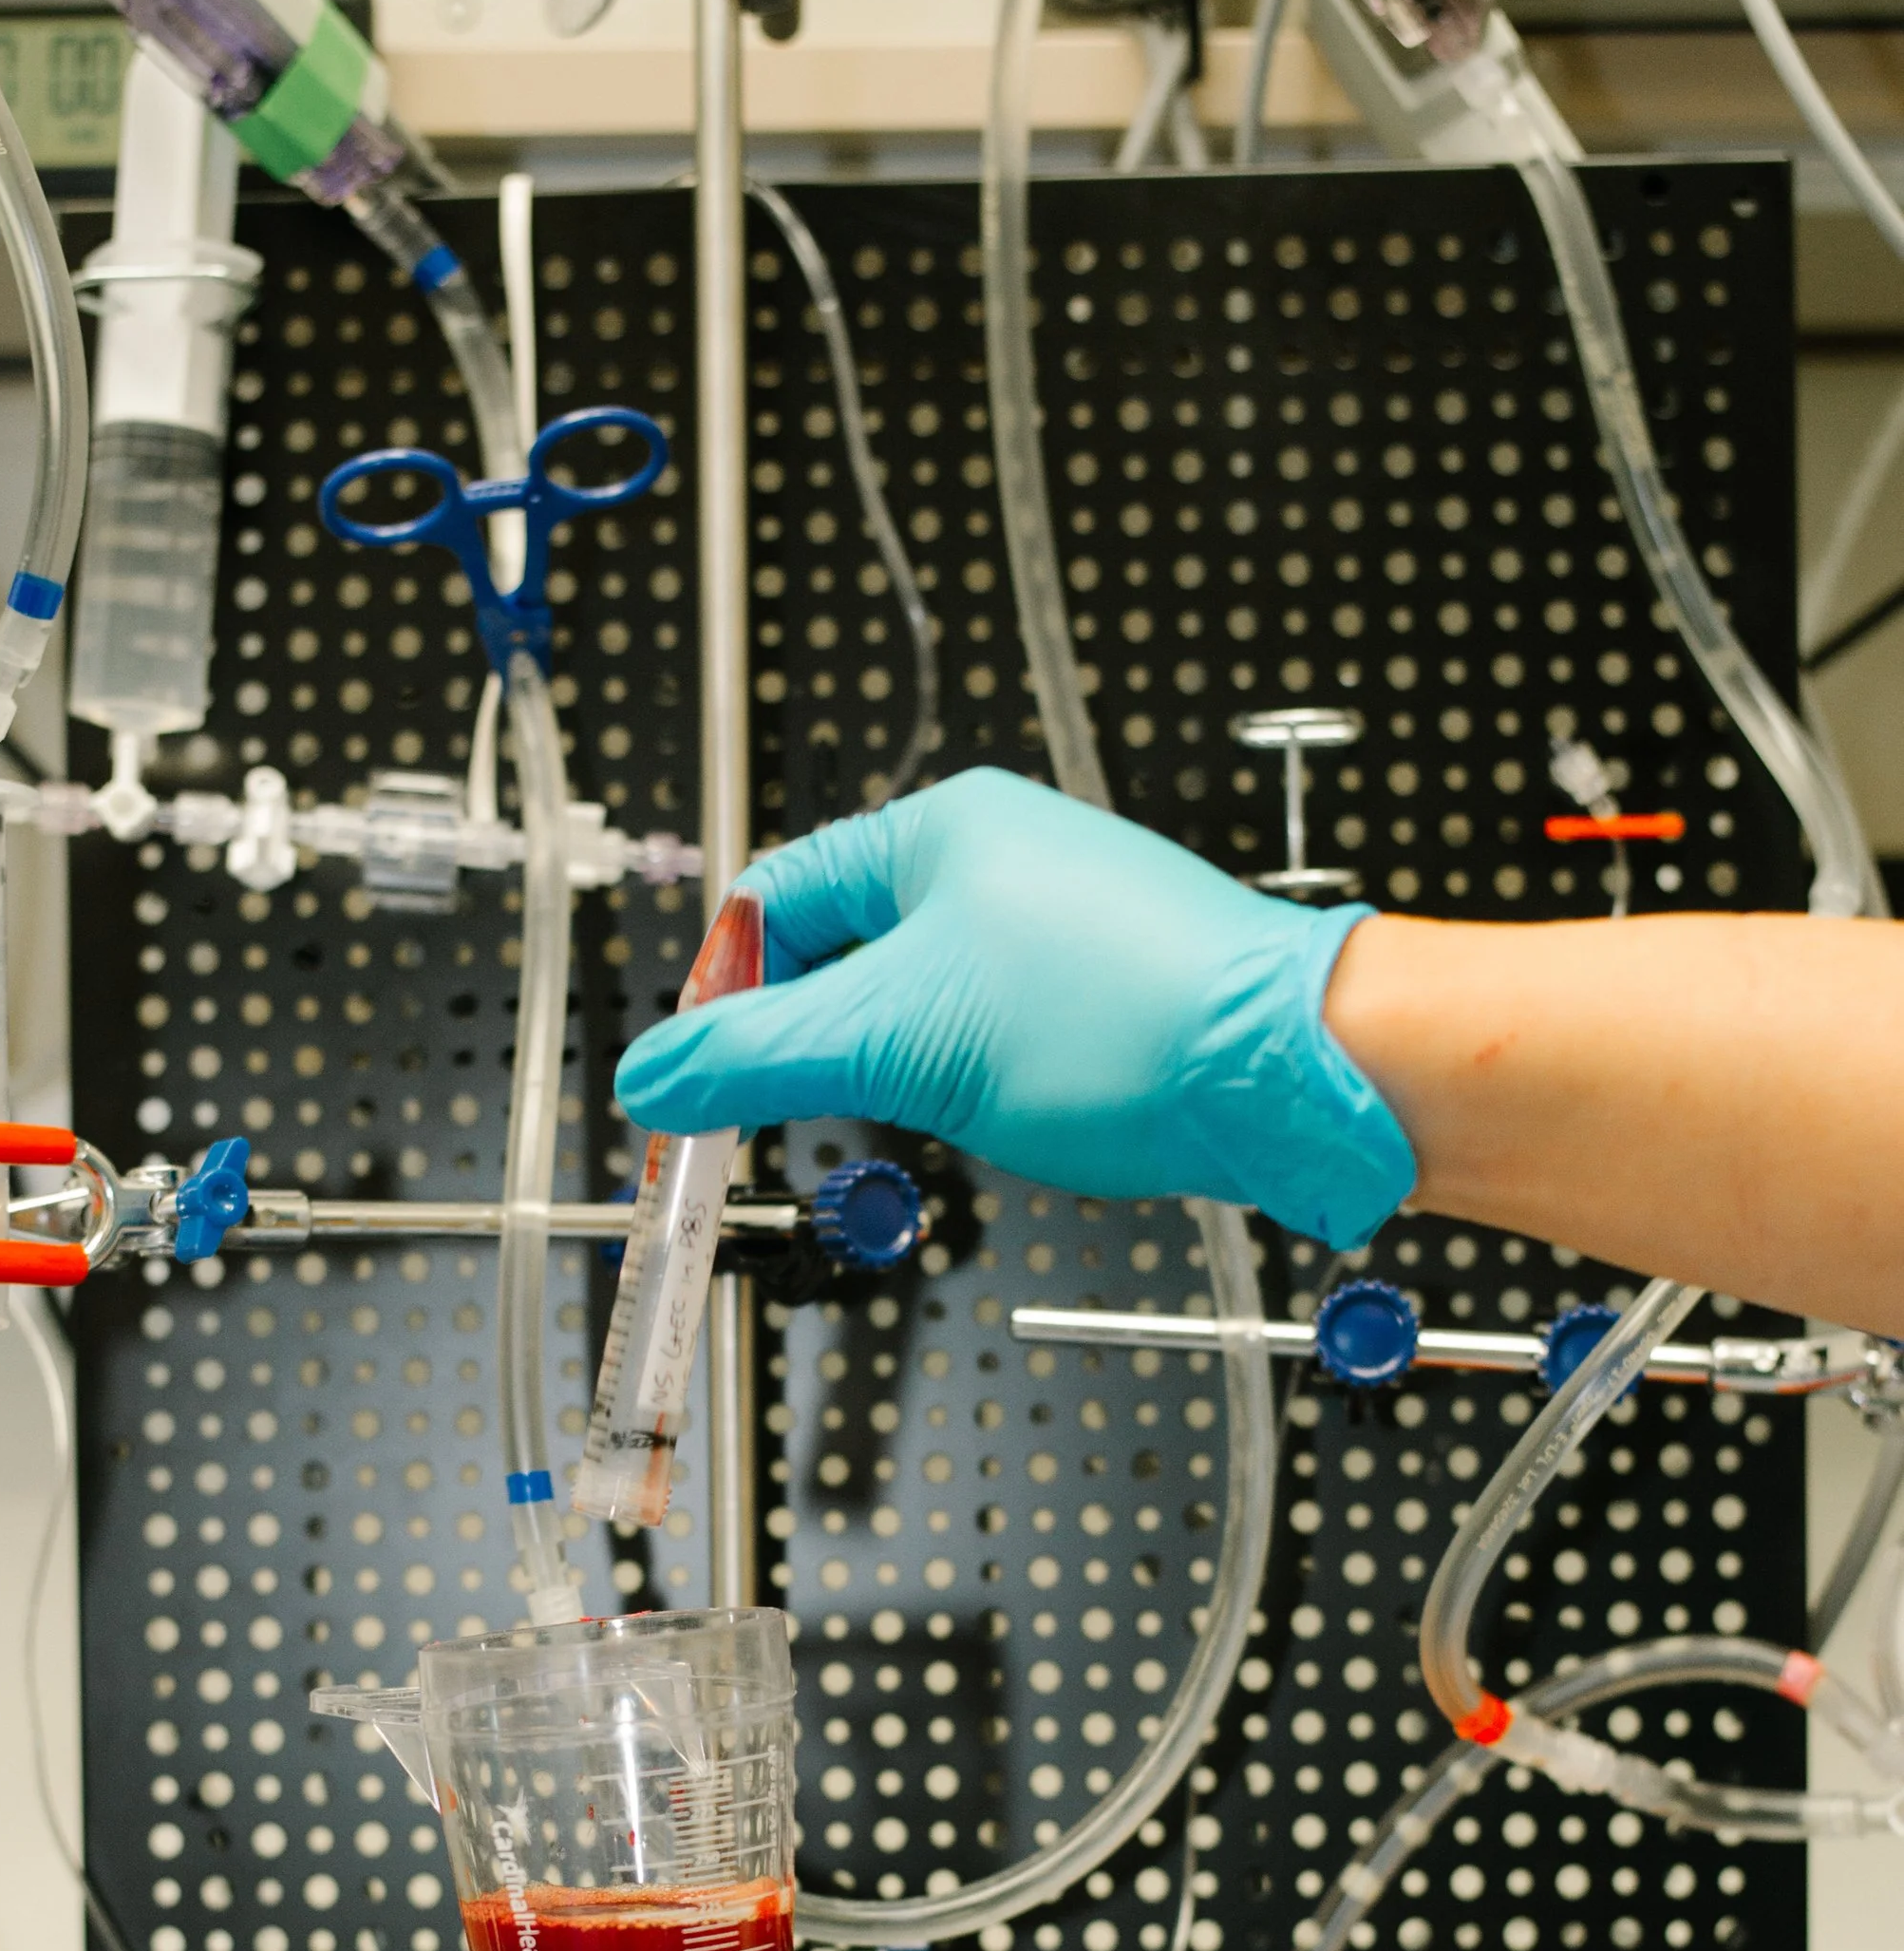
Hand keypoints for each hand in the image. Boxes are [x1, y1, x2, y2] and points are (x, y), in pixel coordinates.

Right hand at [610, 768, 1413, 1247]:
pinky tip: (998, 1120)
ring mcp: (1053, 924)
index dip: (727, 997)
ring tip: (924, 1114)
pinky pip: (989, 1032)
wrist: (1297, 1071)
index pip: (772, 901)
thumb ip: (758, 1061)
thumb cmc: (1127, 1021)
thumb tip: (652, 1078)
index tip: (703, 1088)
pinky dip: (968, 1083)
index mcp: (937, 829)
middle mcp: (996, 858)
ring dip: (893, 1071)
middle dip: (812, 1044)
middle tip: (797, 1119)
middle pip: (839, 955)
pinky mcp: (1102, 991)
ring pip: (914, 1002)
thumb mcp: (900, 1043)